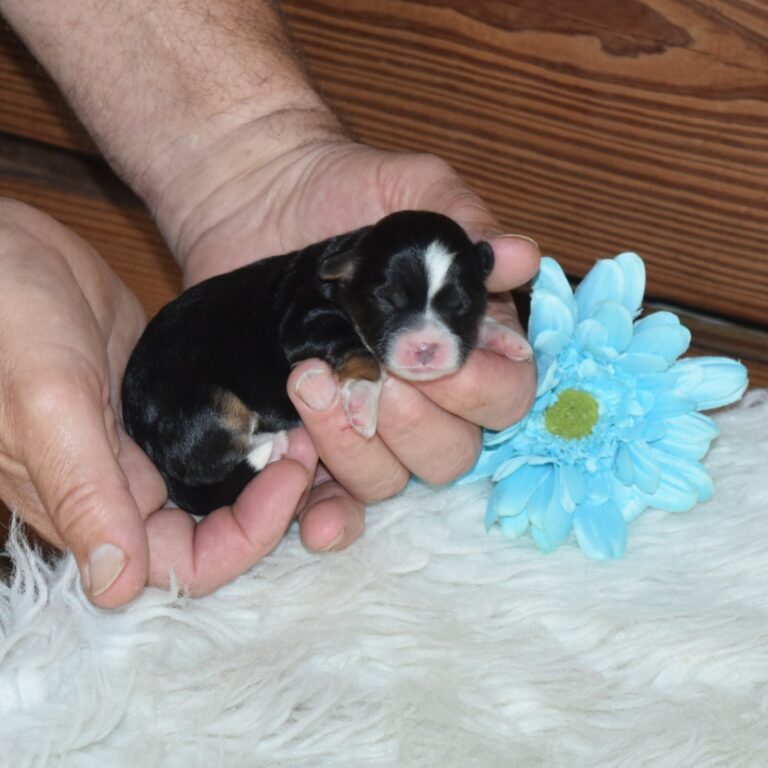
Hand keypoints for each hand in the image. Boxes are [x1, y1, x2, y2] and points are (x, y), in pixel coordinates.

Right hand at [0, 200, 315, 606]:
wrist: (6, 248)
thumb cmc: (7, 316)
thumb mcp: (47, 400)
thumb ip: (81, 490)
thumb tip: (116, 586)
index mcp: (93, 506)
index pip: (184, 564)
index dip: (246, 538)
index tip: (288, 474)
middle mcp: (123, 488)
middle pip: (216, 530)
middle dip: (271, 501)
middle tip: (306, 443)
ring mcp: (145, 446)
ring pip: (222, 485)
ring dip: (267, 466)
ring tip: (305, 422)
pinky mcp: (162, 405)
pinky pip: (218, 435)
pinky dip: (252, 428)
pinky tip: (283, 402)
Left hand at [159, 135, 539, 553]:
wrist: (258, 198)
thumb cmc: (347, 191)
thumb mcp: (415, 192)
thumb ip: (467, 224)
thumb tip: (523, 256)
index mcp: (466, 345)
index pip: (506, 397)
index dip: (482, 390)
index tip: (438, 357)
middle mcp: (424, 397)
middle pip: (453, 454)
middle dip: (419, 424)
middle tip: (377, 373)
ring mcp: (367, 423)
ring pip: (391, 480)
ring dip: (360, 449)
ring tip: (314, 382)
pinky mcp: (311, 438)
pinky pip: (333, 500)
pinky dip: (329, 514)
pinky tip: (309, 500)